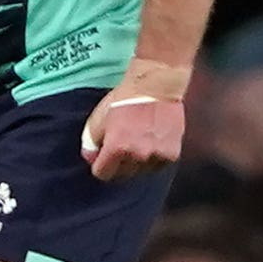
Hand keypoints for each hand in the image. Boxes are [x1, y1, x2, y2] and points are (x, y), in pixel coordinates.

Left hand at [81, 57, 189, 181]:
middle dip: (119, 164)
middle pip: (122, 175)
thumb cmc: (124, 100)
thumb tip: (91, 159)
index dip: (101, 165)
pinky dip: (154, 158)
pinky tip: (152, 141)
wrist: (156, 87)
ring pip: (141, 172)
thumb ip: (90, 142)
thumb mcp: (98, 118)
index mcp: (116, 148)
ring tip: (140, 140)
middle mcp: (137, 155)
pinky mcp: (171, 154)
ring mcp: (156, 156)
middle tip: (123, 145)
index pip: (103, 173)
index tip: (104, 157)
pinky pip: (158, 166)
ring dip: (138, 162)